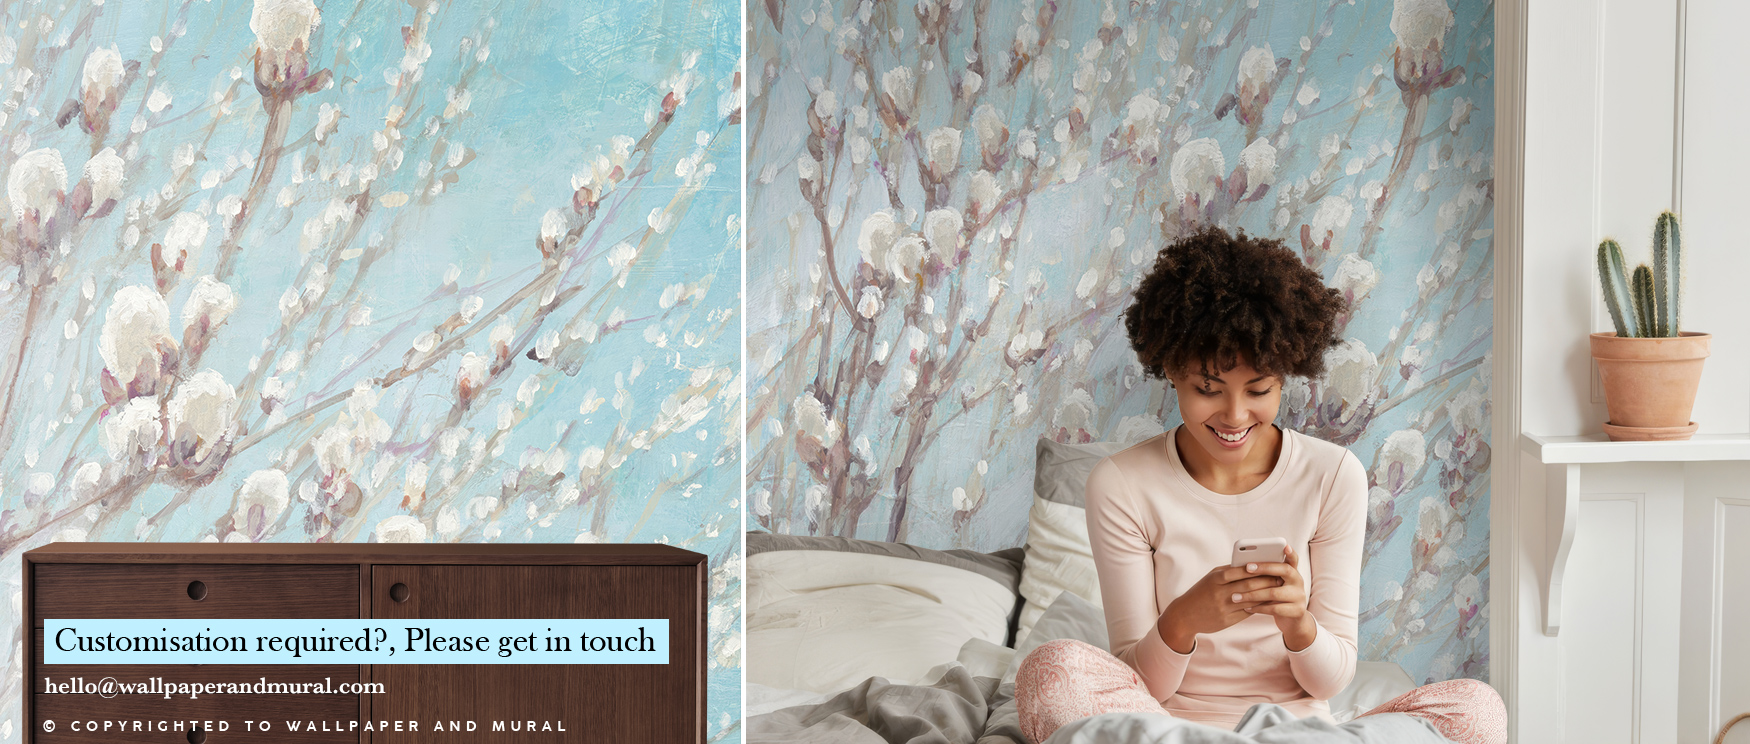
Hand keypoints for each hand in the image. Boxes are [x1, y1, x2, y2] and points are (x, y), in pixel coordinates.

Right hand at [1156, 563, 1284, 653]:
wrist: (1184, 615)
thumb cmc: (1201, 592)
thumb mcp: (1211, 578)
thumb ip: (1229, 572)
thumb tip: (1252, 565)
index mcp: (1216, 578)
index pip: (1242, 570)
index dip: (1258, 568)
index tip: (1272, 565)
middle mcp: (1219, 592)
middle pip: (1249, 585)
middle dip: (1267, 581)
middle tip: (1281, 578)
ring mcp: (1223, 607)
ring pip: (1251, 599)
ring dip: (1266, 595)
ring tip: (1278, 590)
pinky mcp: (1226, 620)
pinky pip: (1247, 612)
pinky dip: (1259, 607)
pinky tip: (1268, 604)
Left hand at [1236, 546, 1315, 649]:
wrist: (1292, 621)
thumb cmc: (1277, 598)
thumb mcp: (1275, 584)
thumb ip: (1266, 575)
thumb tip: (1243, 565)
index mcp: (1292, 572)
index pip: (1293, 559)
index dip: (1290, 553)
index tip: (1285, 546)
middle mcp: (1298, 582)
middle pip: (1284, 570)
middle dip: (1264, 568)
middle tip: (1247, 567)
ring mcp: (1299, 596)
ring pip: (1274, 593)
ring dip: (1252, 594)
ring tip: (1236, 596)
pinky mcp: (1296, 611)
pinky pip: (1274, 608)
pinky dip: (1258, 608)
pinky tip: (1246, 607)